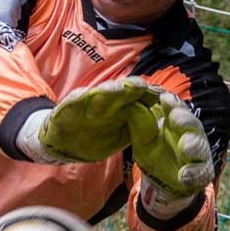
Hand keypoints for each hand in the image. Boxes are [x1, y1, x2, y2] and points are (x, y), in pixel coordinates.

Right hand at [29, 76, 159, 162]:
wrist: (66, 143)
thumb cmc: (97, 138)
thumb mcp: (122, 137)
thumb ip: (139, 128)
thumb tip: (162, 122)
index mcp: (123, 107)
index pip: (140, 96)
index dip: (151, 95)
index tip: (163, 96)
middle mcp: (108, 100)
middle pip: (123, 90)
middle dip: (133, 88)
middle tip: (144, 86)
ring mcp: (89, 101)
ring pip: (101, 92)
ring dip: (109, 90)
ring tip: (118, 88)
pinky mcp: (70, 105)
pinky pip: (75, 99)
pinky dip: (80, 97)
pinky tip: (84, 95)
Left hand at [124, 91, 213, 196]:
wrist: (164, 181)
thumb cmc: (155, 152)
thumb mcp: (142, 138)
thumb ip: (138, 123)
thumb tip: (130, 103)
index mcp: (176, 120)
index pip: (176, 107)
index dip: (172, 103)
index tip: (164, 98)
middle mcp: (191, 133)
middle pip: (191, 123)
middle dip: (185, 121)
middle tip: (176, 119)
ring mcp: (198, 152)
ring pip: (199, 146)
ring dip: (193, 146)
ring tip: (185, 149)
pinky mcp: (201, 171)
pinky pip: (201, 172)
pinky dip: (193, 174)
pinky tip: (184, 176)